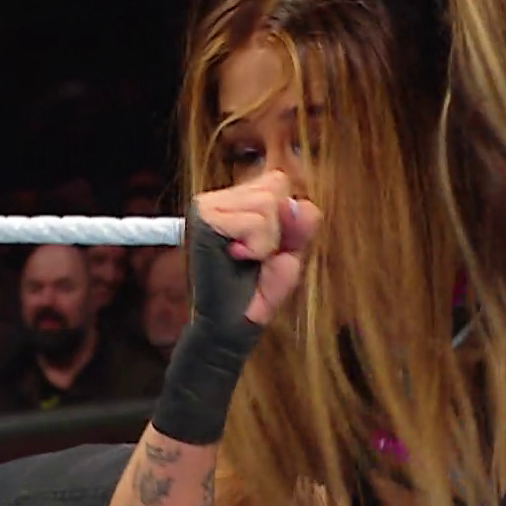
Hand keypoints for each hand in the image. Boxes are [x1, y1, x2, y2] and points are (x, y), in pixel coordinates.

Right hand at [193, 171, 320, 325]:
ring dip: (267, 240)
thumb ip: (302, 224)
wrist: (233, 324)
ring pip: (267, 202)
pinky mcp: (204, 219)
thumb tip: (297, 204)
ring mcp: (208, 206)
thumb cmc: (258, 289)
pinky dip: (257, 246)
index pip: (277, 181)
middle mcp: (219, 198)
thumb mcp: (290, 252)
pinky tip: (237, 257)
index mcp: (236, 201)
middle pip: (275, 187)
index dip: (286, 217)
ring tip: (248, 258)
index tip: (270, 246)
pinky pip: (254, 221)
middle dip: (278, 229)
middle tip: (257, 256)